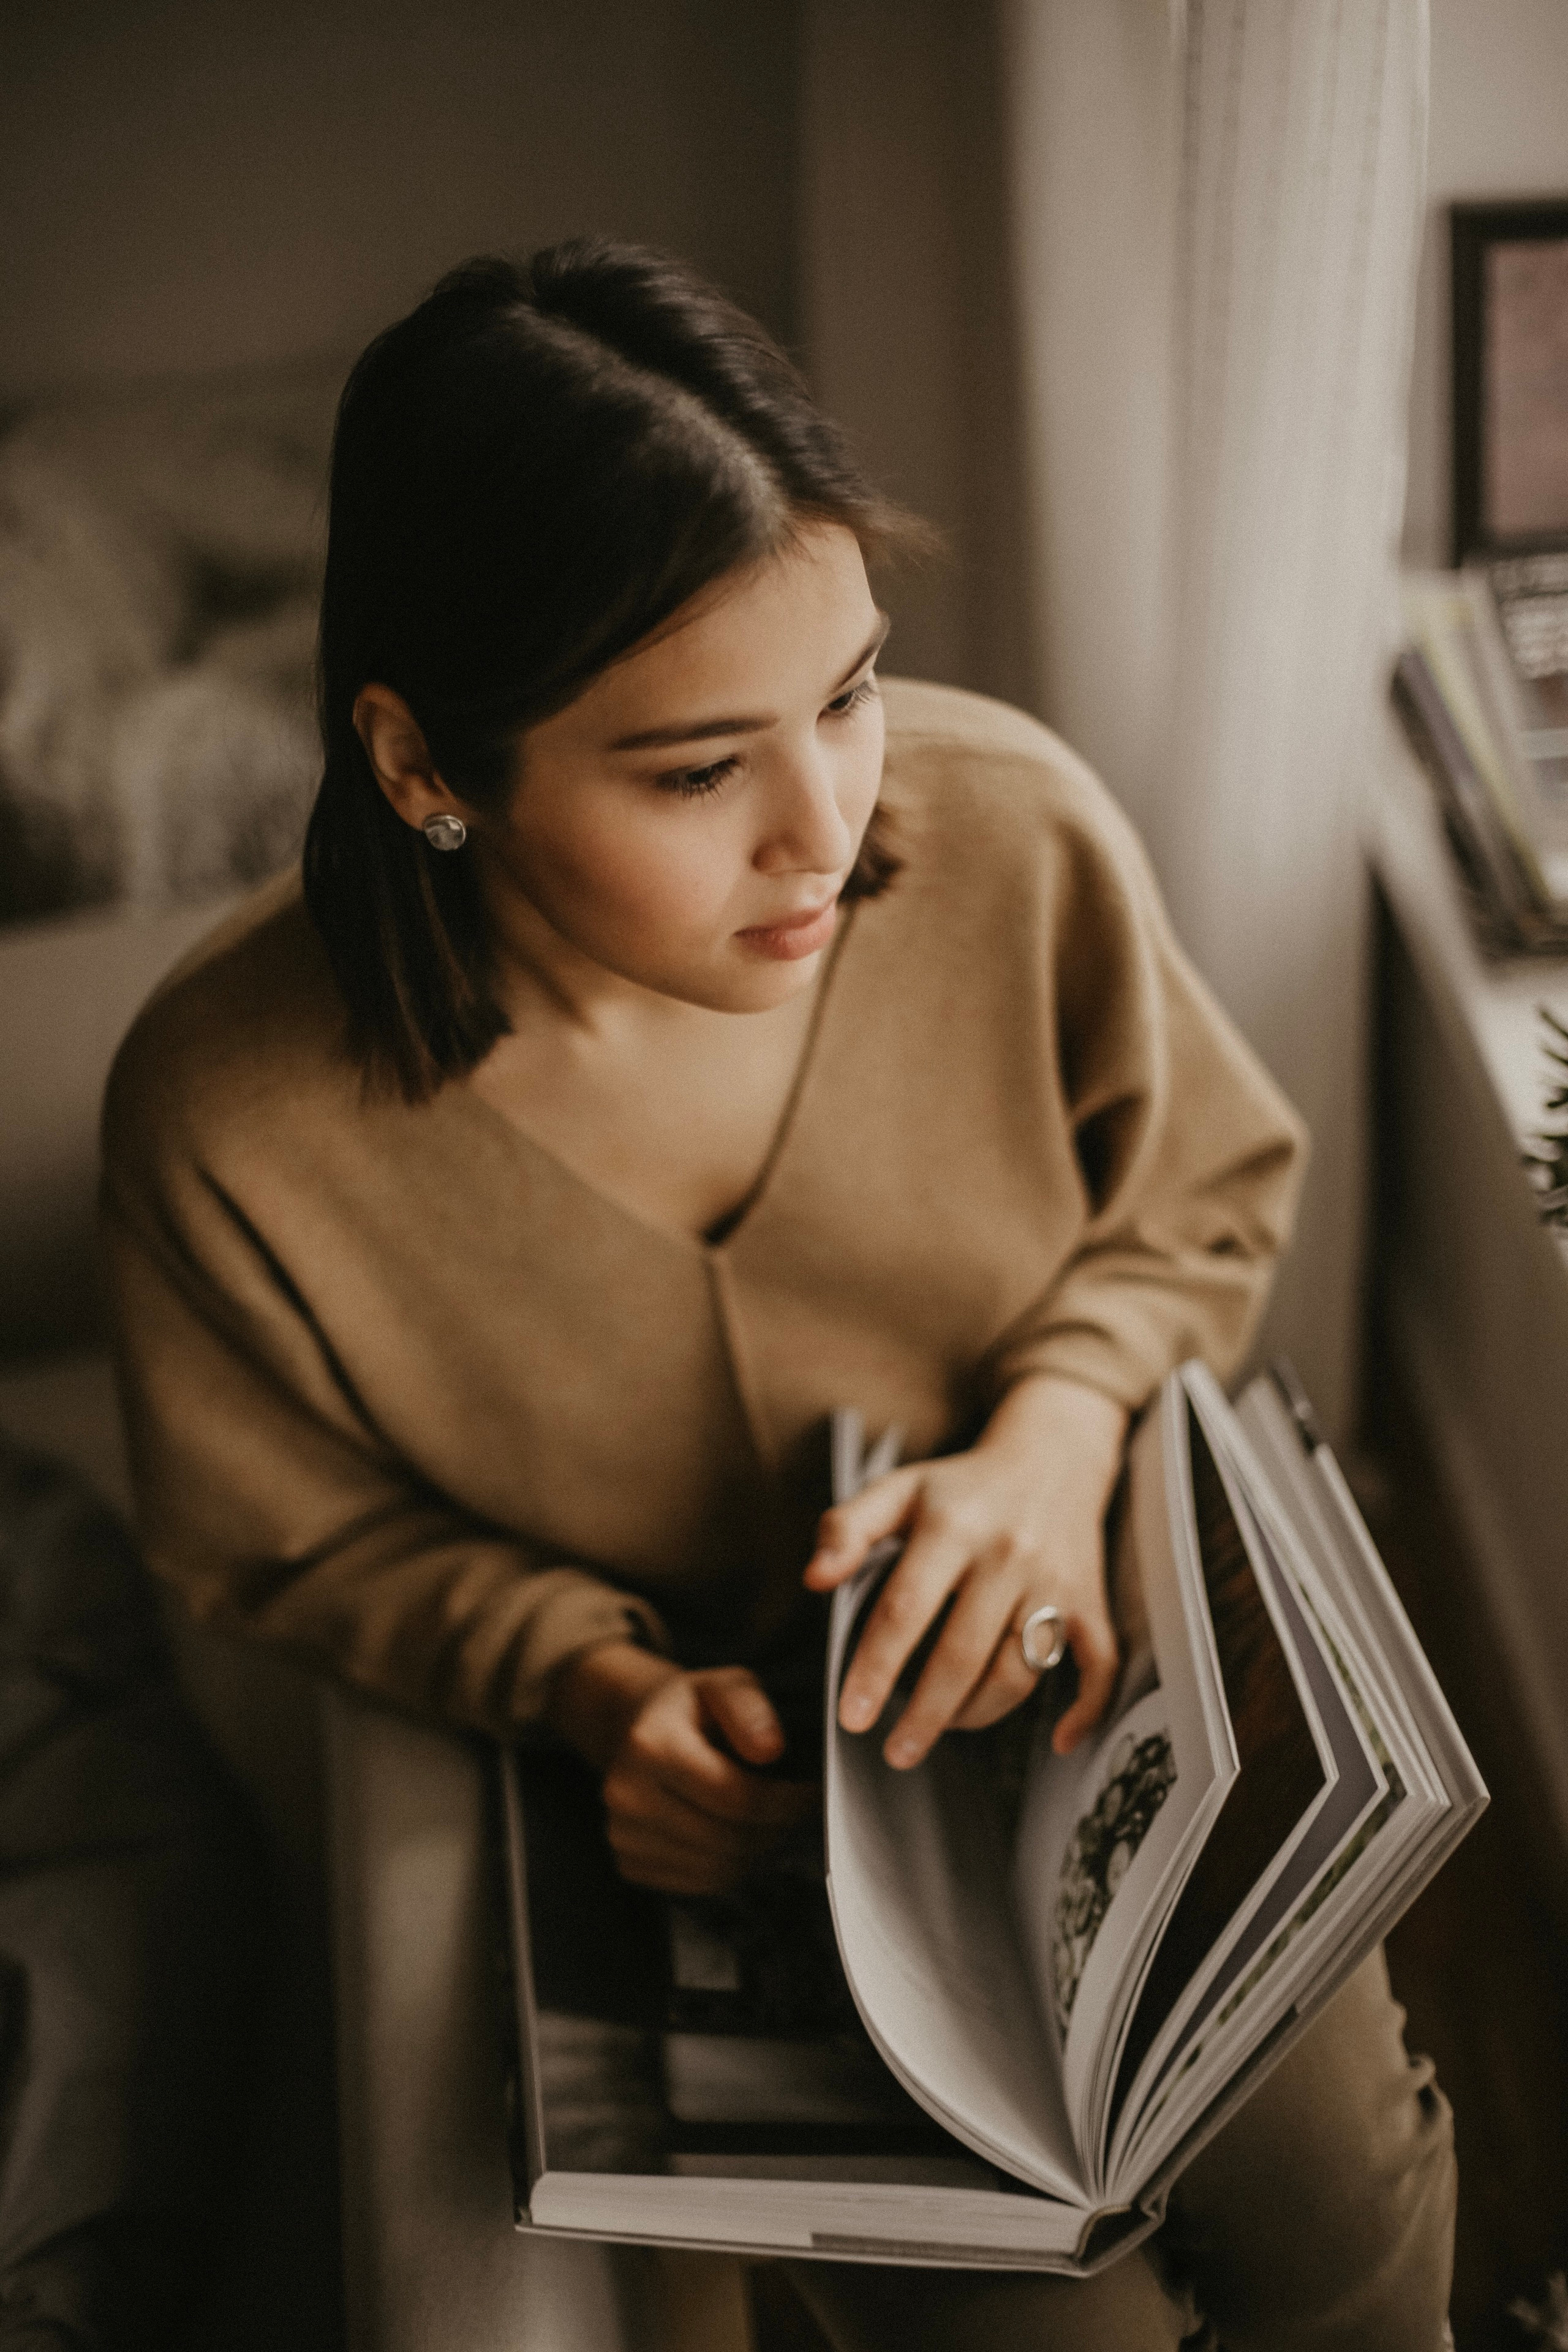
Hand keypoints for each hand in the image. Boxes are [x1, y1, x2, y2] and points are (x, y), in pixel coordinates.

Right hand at [546, 1642, 817, 1894]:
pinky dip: (729, 1867)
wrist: (638, 1728)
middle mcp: (626, 1794)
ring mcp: (623, 1834)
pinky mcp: (629, 1862)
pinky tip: (737, 1836)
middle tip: (796, 1809)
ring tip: (769, 1821)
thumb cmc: (693, 1706)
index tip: (812, 1793)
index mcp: (650, 1744)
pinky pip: (698, 1883)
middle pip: (726, 1838)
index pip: (735, 1796)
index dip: (785, 1801)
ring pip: (716, 1869)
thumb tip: (770, 1750)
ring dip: (755, 1852)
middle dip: (774, 1828)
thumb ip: (750, 1708)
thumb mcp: (725, 1684)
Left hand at [803, 1375, 1127, 1769]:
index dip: (875, 1668)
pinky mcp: (1089, 1600)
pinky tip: (1061, 1741)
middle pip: (962, 1654)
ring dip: (979, 1714)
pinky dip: (1087, 1708)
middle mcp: (1007, 1555)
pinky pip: (1098, 1663)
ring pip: (1019, 1671)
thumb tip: (813, 1579)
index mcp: (952, 1527)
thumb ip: (847, 1528)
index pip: (905, 1609)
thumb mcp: (898, 1489)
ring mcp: (1054, 1581)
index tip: (851, 1717)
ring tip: (943, 1728)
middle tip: (895, 1752)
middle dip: (925, 1714)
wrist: (1052, 1456)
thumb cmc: (961, 1485)